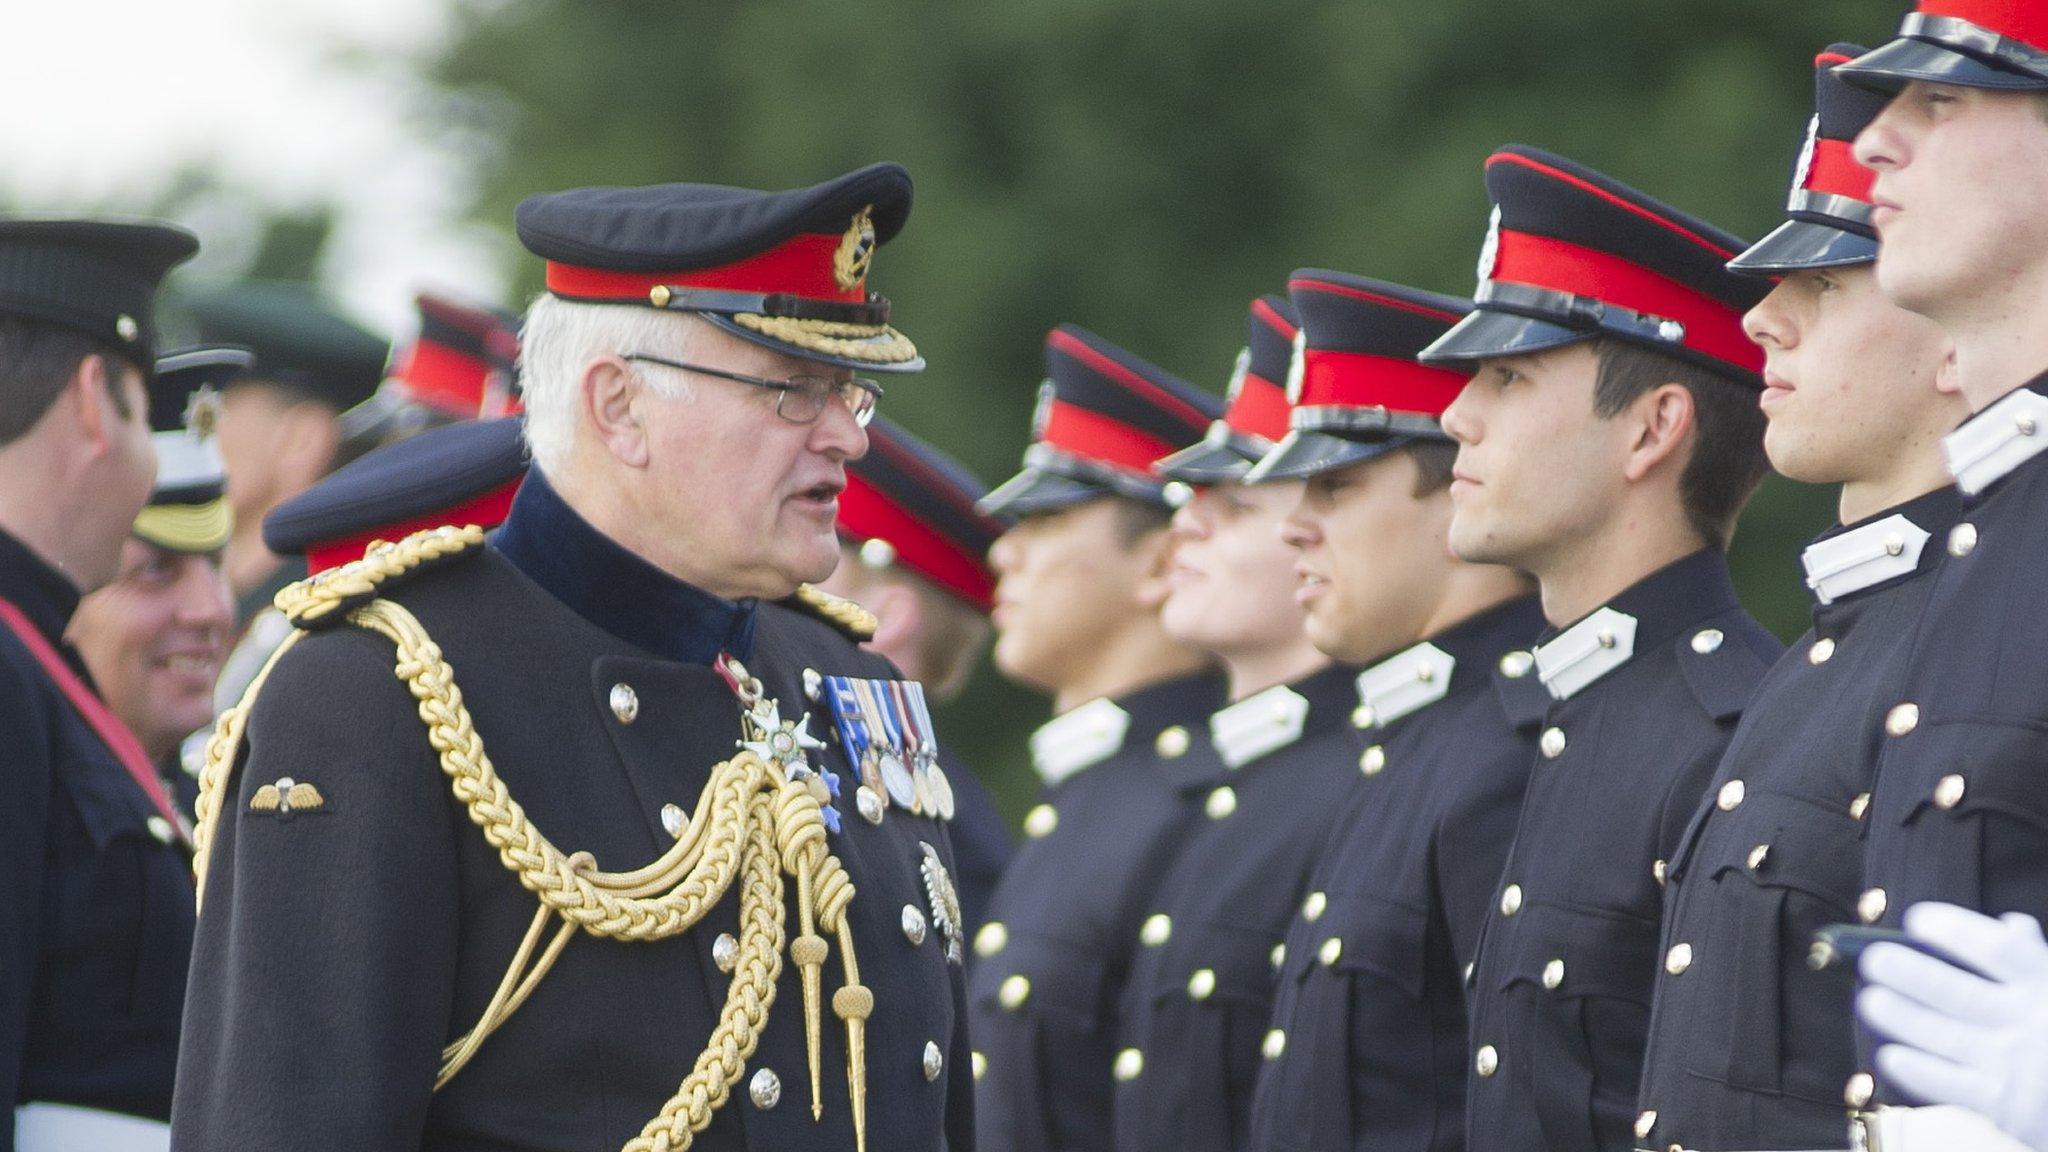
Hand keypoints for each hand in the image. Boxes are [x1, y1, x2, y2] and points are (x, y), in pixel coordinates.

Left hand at [1857, 901, 2047, 1150]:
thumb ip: (2035, 959)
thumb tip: (2010, 925)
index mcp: (2042, 984)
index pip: (1999, 948)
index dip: (1955, 930)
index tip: (1917, 920)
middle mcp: (2030, 1021)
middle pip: (1957, 991)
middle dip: (1909, 973)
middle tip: (1874, 959)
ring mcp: (2016, 1065)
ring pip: (1944, 1035)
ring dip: (1900, 1016)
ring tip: (1871, 1000)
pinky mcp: (2004, 1107)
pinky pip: (1948, 1084)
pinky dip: (1916, 1069)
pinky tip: (1890, 1055)